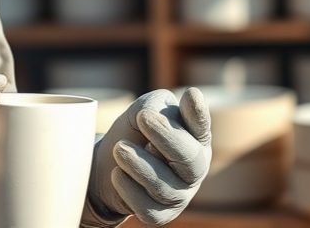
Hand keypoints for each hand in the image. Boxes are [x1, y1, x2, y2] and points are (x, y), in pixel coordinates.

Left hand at [88, 87, 211, 225]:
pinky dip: (130, 190)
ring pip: (165, 186)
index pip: (201, 127)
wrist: (108, 165)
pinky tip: (117, 175)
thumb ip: (154, 107)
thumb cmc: (135, 133)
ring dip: (139, 166)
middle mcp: (193, 168)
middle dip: (166, 137)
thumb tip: (157, 116)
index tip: (190, 94)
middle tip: (143, 117)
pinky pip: (149, 209)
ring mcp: (180, 194)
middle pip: (188, 158)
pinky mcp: (161, 214)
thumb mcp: (142, 111)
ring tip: (119, 149)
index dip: (198, 113)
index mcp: (195, 139)